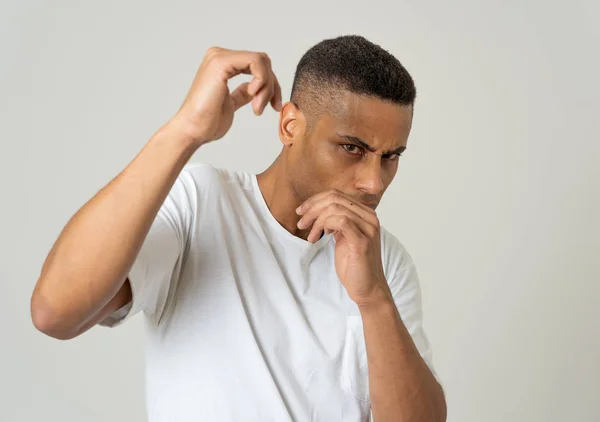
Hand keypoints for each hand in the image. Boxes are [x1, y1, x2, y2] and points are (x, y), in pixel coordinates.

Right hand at [171, 47, 281, 146]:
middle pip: (263, 61)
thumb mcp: (232, 103)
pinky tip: (253, 97)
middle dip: (272, 86)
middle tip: (267, 108)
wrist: (193, 130)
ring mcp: (219, 57)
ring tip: (257, 107)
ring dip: (267, 87)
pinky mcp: (221, 62)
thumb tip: (256, 89)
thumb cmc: (207, 121)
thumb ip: (243, 93)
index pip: (258, 65)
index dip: (272, 85)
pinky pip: (256, 61)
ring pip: (262, 61)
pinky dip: (262, 80)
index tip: (273, 106)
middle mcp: (220, 56)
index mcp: (222, 64)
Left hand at [296, 190, 391, 306]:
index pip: (337, 195)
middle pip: (334, 198)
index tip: (301, 211)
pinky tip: (320, 237)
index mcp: (365, 214)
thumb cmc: (353, 264)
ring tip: (311, 236)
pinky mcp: (362, 241)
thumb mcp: (343, 236)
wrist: (367, 288)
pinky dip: (324, 226)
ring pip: (335, 208)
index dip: (315, 200)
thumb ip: (336, 221)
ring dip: (316, 220)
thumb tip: (317, 208)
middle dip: (312, 209)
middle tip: (301, 223)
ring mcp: (368, 228)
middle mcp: (369, 217)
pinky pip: (341, 221)